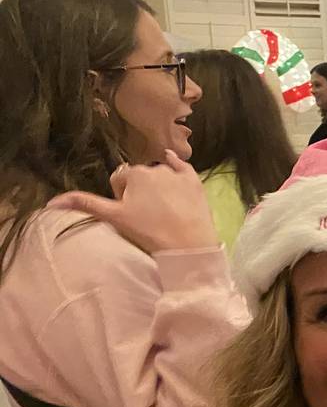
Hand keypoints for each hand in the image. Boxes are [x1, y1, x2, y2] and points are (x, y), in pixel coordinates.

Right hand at [48, 151, 219, 254]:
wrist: (188, 245)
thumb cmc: (148, 231)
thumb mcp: (114, 217)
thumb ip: (85, 204)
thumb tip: (52, 202)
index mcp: (133, 174)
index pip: (119, 181)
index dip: (121, 196)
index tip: (129, 212)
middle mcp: (154, 167)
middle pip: (140, 177)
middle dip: (139, 191)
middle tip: (145, 214)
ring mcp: (177, 173)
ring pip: (160, 174)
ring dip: (157, 185)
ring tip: (162, 209)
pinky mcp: (195, 181)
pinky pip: (183, 166)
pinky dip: (177, 165)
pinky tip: (173, 162)